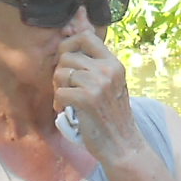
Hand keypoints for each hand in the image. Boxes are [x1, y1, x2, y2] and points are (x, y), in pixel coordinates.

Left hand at [53, 31, 137, 161]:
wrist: (122, 144)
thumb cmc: (112, 115)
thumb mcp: (111, 84)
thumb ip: (96, 66)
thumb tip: (69, 46)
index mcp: (114, 63)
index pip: (86, 37)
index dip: (69, 44)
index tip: (67, 60)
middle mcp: (108, 70)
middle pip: (67, 57)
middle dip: (61, 73)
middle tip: (67, 88)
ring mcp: (98, 84)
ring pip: (60, 73)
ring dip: (58, 88)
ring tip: (67, 100)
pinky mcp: (87, 100)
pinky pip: (59, 92)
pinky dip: (58, 104)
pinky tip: (66, 110)